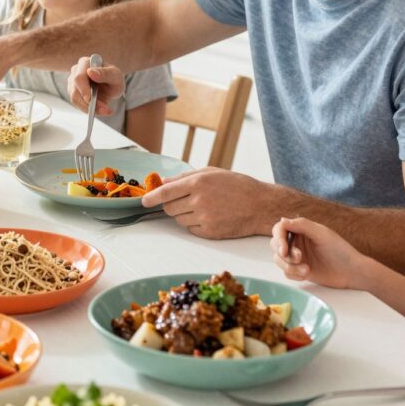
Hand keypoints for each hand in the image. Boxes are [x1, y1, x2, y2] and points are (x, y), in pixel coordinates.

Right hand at [67, 57, 124, 116]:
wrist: (111, 85)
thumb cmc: (113, 77)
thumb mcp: (115, 75)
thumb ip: (105, 73)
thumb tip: (90, 72)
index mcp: (85, 63)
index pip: (79, 77)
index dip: (83, 89)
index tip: (90, 99)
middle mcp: (76, 72)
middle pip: (75, 90)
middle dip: (90, 103)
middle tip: (105, 109)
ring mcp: (72, 83)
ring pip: (75, 99)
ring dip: (90, 108)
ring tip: (105, 111)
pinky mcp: (74, 93)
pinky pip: (78, 105)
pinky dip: (89, 110)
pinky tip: (101, 110)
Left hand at [142, 167, 278, 238]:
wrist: (260, 205)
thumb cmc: (236, 185)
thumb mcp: (211, 173)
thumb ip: (185, 178)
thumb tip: (162, 182)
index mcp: (198, 183)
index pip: (166, 192)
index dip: (151, 198)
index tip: (144, 201)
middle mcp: (199, 200)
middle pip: (169, 208)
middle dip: (172, 205)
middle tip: (186, 201)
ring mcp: (204, 218)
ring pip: (179, 220)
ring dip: (184, 215)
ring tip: (203, 207)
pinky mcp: (210, 232)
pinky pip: (191, 230)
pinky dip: (195, 224)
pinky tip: (210, 217)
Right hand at [270, 217, 362, 289]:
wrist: (351, 272)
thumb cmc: (340, 250)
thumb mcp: (322, 234)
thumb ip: (302, 225)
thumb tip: (282, 220)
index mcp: (301, 230)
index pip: (280, 229)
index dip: (279, 238)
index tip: (284, 250)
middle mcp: (296, 242)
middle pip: (275, 245)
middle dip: (285, 254)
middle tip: (299, 259)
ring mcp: (296, 257)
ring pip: (278, 260)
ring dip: (290, 267)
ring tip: (306, 270)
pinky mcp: (298, 270)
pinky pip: (286, 272)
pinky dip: (293, 275)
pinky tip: (306, 274)